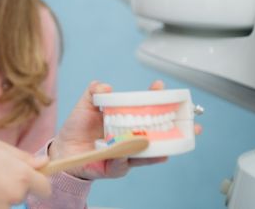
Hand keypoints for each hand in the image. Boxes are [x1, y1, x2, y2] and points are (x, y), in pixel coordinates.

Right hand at [0, 139, 50, 208]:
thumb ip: (23, 157)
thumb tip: (44, 164)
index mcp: (22, 174)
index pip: (45, 188)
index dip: (38, 182)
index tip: (28, 178)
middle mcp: (17, 193)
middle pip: (24, 193)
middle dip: (14, 185)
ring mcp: (4, 207)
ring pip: (9, 201)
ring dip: (0, 194)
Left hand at [49, 80, 202, 179]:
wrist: (63, 149)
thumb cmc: (77, 127)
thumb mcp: (85, 105)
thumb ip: (93, 92)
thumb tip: (105, 86)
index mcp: (126, 121)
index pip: (147, 110)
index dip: (157, 99)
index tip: (160, 87)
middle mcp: (131, 138)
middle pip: (159, 134)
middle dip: (177, 129)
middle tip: (191, 124)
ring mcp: (126, 154)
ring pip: (148, 153)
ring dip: (158, 148)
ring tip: (164, 141)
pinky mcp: (115, 169)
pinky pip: (123, 165)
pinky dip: (124, 159)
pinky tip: (124, 154)